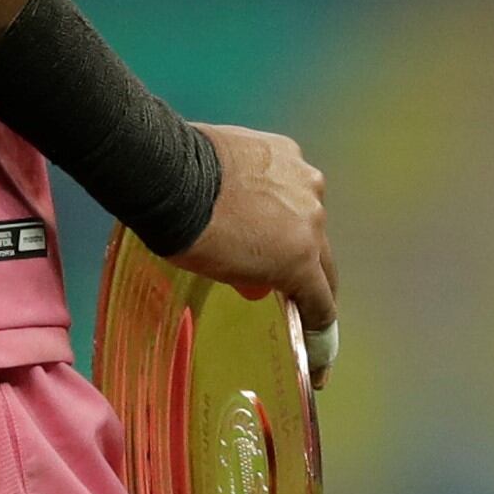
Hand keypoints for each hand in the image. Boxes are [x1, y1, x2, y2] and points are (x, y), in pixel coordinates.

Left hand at [178, 123, 337, 340]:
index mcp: (300, 259)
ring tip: (259, 220)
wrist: (170, 176)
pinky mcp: (287, 149)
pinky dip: (276, 188)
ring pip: (307, 210)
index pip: (322, 302)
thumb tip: (260, 281)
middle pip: (322, 256)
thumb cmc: (191, 235)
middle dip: (309, 271)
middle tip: (294, 282)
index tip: (316, 343)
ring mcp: (303, 180)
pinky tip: (251, 186)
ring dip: (292, 222)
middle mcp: (314, 219)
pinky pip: (289, 177)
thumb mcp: (223, 273)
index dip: (318, 327)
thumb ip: (254, 278)